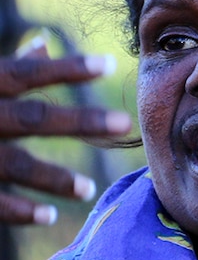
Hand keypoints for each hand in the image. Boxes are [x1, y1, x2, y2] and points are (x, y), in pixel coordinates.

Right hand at [0, 35, 131, 224]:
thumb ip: (5, 65)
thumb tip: (44, 44)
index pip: (28, 72)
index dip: (68, 68)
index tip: (110, 64)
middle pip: (34, 118)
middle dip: (81, 122)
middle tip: (124, 123)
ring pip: (17, 166)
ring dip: (56, 179)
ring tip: (88, 190)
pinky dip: (19, 210)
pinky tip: (48, 215)